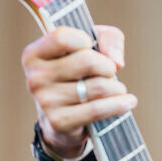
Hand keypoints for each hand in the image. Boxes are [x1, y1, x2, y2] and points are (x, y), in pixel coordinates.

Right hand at [22, 24, 135, 157]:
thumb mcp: (89, 48)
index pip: (62, 37)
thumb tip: (116, 60)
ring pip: (98, 86)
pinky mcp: (59, 122)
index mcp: (34, 55)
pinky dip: (119, 105)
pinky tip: (128, 102)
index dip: (85, 40)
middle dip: (108, 66)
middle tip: (109, 73)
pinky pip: (98, 110)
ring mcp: (46, 102)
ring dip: (116, 88)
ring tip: (117, 90)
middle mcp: (35, 77)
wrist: (62, 123)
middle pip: (87, 61)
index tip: (91, 48)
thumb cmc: (76, 77)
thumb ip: (107, 38)